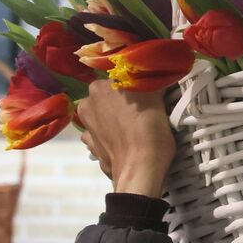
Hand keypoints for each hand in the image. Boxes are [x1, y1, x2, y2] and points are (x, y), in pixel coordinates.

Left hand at [77, 80, 176, 197]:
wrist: (140, 170)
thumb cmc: (149, 129)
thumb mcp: (156, 97)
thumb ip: (150, 80)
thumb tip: (153, 72)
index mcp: (100, 87)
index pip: (119, 76)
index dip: (135, 84)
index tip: (148, 91)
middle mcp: (88, 103)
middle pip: (109, 94)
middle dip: (123, 99)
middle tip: (144, 108)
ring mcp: (86, 126)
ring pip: (105, 113)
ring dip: (116, 116)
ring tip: (136, 126)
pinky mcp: (91, 145)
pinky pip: (102, 132)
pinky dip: (112, 133)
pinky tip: (125, 139)